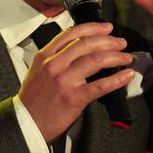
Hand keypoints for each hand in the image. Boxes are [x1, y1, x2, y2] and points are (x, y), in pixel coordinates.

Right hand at [18, 22, 133, 143]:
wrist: (25, 124)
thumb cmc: (34, 98)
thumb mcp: (38, 68)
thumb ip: (56, 55)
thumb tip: (80, 45)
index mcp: (46, 55)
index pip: (72, 33)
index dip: (94, 28)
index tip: (106, 28)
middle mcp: (55, 64)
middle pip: (87, 44)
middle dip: (109, 41)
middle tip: (121, 42)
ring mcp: (65, 80)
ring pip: (96, 60)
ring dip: (116, 56)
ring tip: (126, 57)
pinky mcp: (74, 97)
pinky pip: (100, 85)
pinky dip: (117, 79)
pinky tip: (126, 76)